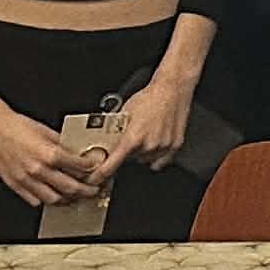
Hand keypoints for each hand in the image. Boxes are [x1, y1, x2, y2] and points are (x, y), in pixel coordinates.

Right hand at [0, 97, 100, 208]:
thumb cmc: (16, 126)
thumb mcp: (47, 131)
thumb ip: (63, 145)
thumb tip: (78, 153)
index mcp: (49, 153)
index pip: (80, 167)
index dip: (93, 170)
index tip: (98, 170)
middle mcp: (38, 169)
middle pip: (70, 188)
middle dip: (87, 191)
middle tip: (93, 190)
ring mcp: (26, 179)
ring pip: (53, 199)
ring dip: (68, 200)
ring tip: (76, 197)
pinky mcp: (15, 185)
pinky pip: (34, 201)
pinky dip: (47, 201)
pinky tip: (54, 196)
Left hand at [85, 70, 194, 186]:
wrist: (172, 89)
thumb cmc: (148, 98)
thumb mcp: (123, 113)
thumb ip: (115, 132)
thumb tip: (105, 144)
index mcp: (132, 138)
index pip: (112, 164)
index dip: (100, 175)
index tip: (94, 180)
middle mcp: (148, 146)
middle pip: (129, 161)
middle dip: (126, 153)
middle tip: (129, 138)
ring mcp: (163, 147)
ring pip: (144, 160)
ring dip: (141, 153)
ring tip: (144, 135)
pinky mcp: (175, 146)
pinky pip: (161, 160)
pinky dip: (155, 155)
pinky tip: (153, 143)